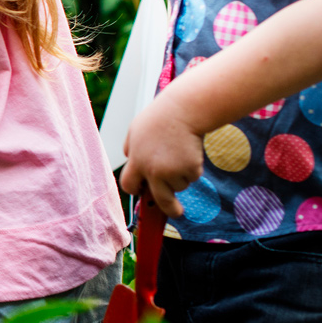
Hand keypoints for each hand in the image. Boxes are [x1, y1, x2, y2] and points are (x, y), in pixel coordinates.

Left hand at [118, 96, 201, 217]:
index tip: (142, 195)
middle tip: (176, 211)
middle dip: (169, 209)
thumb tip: (130, 160)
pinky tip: (189, 151)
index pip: (128, 185)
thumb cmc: (160, 118)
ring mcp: (172, 171)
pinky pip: (192, 177)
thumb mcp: (135, 131)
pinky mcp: (190, 169)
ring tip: (178, 152)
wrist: (184, 110)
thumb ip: (131, 149)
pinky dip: (193, 168)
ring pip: (179, 185)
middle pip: (160, 199)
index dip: (136, 191)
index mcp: (136, 160)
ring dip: (181, 175)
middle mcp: (152, 169)